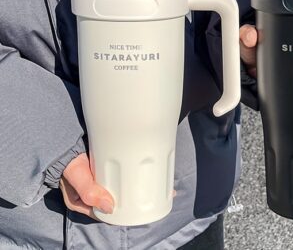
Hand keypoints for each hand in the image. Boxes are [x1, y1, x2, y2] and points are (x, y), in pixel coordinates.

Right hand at [60, 153, 176, 218]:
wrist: (65, 142)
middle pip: (125, 199)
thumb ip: (89, 192)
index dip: (132, 213)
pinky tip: (152, 168)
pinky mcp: (111, 165)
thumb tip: (110, 207)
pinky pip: (127, 171)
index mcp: (91, 203)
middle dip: (143, 198)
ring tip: (164, 183)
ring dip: (143, 184)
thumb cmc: (68, 163)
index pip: (115, 213)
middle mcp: (101, 193)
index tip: (150, 208)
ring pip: (128, 186)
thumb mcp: (77, 178)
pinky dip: (138, 171)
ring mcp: (107, 179)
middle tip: (165, 193)